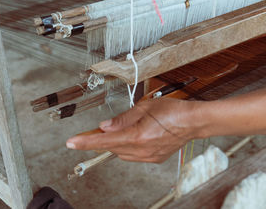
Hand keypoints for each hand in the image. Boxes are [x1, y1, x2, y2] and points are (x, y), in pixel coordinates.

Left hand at [66, 98, 206, 162]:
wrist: (193, 122)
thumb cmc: (173, 111)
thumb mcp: (145, 107)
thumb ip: (123, 118)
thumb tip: (106, 126)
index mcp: (138, 135)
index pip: (105, 140)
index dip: (86, 141)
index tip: (72, 143)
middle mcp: (142, 150)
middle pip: (112, 147)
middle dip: (103, 138)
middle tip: (98, 128)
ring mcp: (149, 156)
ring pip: (122, 153)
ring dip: (117, 142)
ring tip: (123, 129)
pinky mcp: (155, 158)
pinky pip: (134, 155)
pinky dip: (129, 146)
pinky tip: (136, 135)